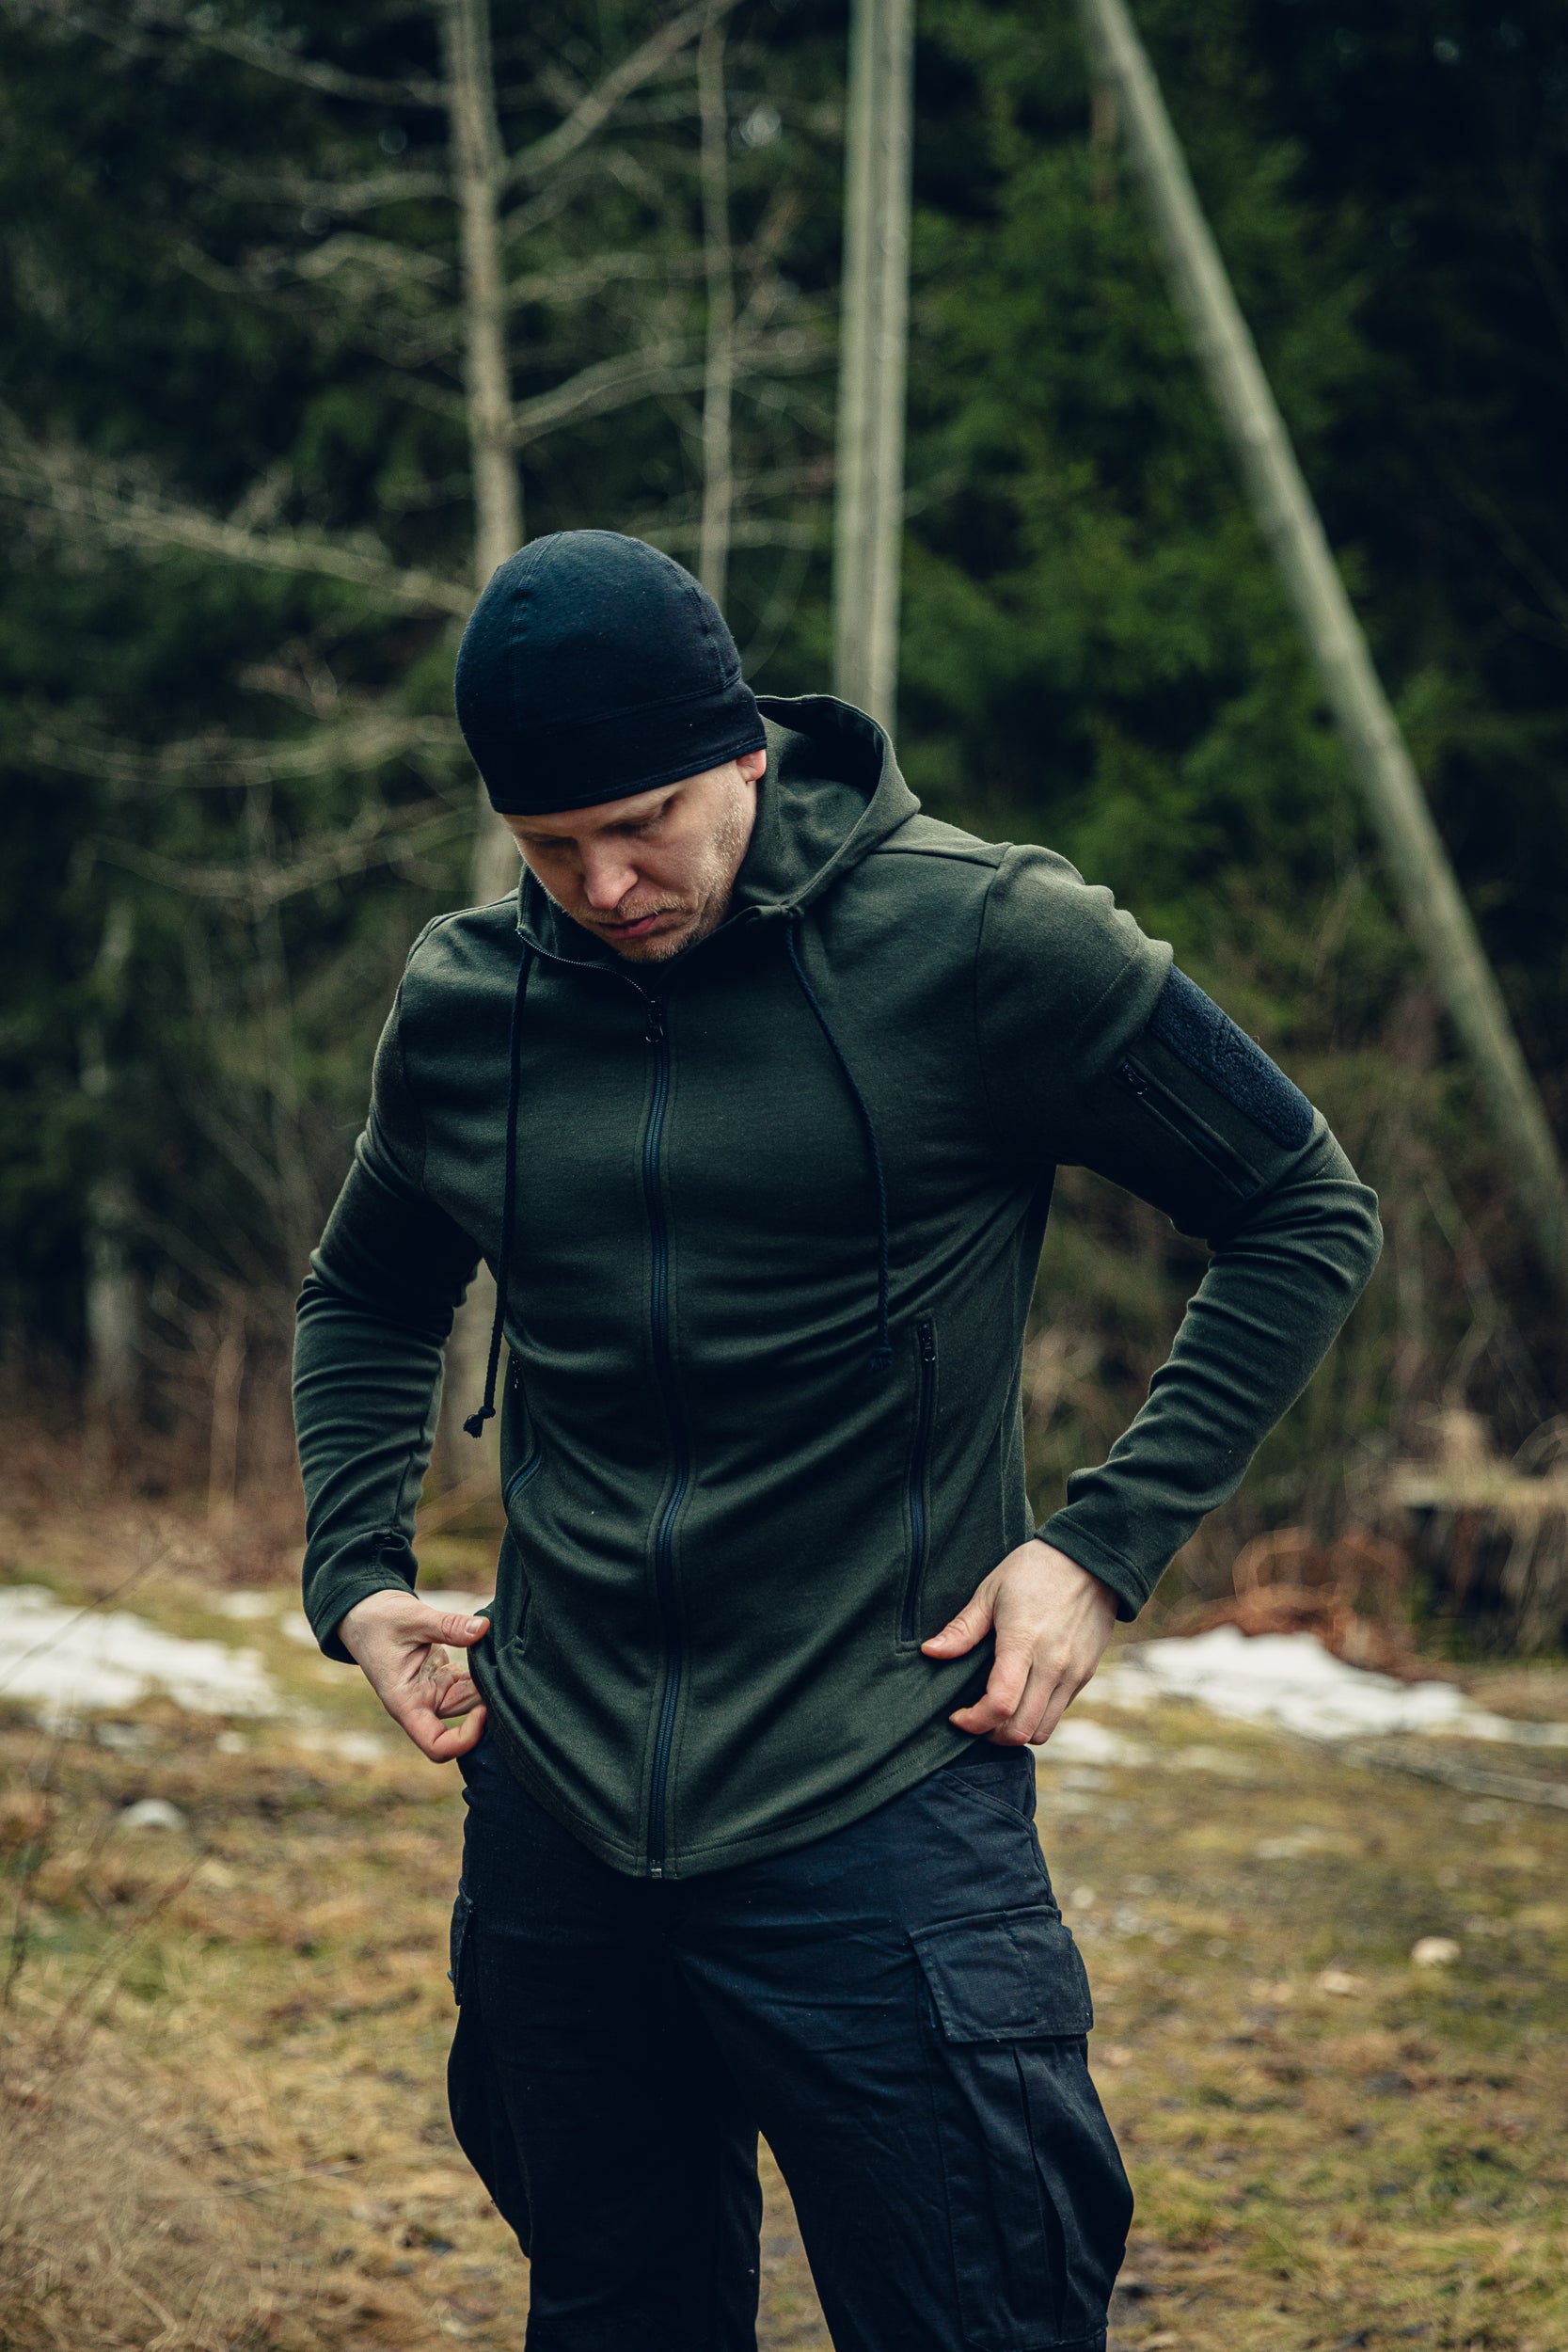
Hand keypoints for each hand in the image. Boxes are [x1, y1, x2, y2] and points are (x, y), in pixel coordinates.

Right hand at [337, 1589, 489, 1761]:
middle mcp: (420, 1703)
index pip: (436, 1745)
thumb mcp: (412, 1618)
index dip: (465, 1739)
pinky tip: (491, 1652)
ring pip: (470, 1700)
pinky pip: (468, 1683)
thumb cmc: (378, 1620)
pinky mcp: (441, 1677)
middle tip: (503, 1669)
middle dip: (485, 1700)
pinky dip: (482, 1672)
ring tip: (498, 1654)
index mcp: (405, 1702)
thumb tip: (483, 1628)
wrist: (365, 1612)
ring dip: (486, 1683)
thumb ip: (448, 1626)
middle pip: (462, 1720)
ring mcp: (432, 1691)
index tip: (483, 1710)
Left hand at [921, 1539, 1115, 1746]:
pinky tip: (1021, 1698)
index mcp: (1023, 1642)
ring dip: (1015, 1731)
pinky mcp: (1085, 1675)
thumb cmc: (1034, 1570)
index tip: (957, 1716)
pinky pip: (1058, 1713)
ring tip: (997, 1713)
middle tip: (974, 1719)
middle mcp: (1052, 1665)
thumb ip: (962, 1629)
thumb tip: (930, 1651)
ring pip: (1042, 1730)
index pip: (999, 1704)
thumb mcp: (991, 1591)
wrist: (1091, 1560)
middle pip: (1020, 1729)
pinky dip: (1036, 1718)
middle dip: (990, 1734)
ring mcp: (1073, 1673)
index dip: (973, 1721)